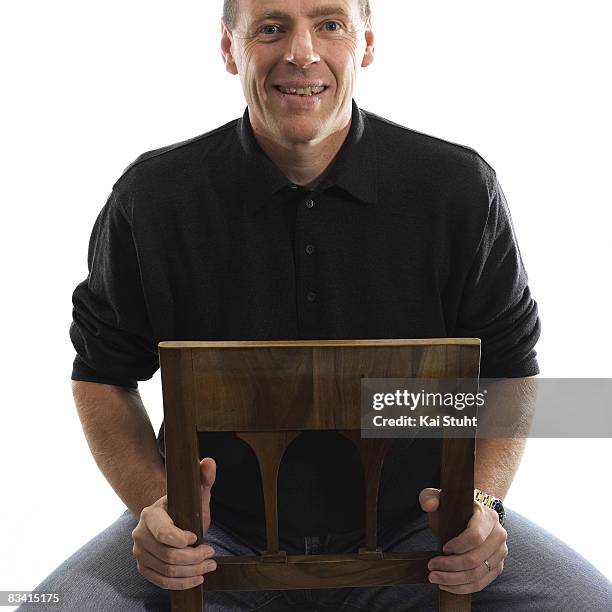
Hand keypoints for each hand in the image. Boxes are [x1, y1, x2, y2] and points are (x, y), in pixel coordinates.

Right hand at [132, 457, 217, 589]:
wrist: (171, 520)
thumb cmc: (185, 507)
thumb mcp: (196, 493)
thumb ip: (203, 479)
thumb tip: (209, 462)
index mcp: (150, 514)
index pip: (163, 533)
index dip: (182, 539)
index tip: (198, 537)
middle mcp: (139, 534)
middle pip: (167, 556)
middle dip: (193, 558)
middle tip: (211, 554)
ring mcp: (139, 553)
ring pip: (166, 571)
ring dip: (191, 572)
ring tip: (209, 565)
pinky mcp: (144, 567)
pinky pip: (161, 582)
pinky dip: (181, 583)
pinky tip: (197, 578)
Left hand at [419, 487, 507, 593]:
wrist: (469, 517)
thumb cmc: (454, 509)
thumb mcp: (440, 499)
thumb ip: (430, 498)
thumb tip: (429, 505)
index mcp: (488, 516)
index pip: (475, 536)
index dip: (458, 546)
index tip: (442, 548)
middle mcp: (499, 535)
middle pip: (475, 559)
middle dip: (450, 566)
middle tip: (431, 567)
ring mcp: (500, 553)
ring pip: (478, 574)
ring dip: (454, 580)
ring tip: (435, 577)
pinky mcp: (497, 567)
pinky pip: (481, 583)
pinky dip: (462, 587)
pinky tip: (446, 585)